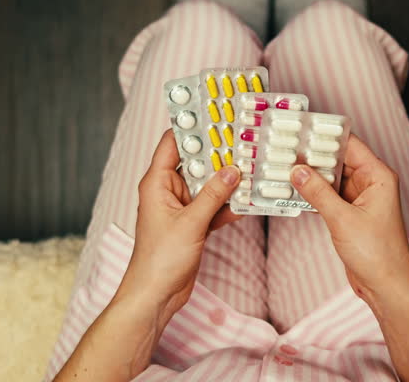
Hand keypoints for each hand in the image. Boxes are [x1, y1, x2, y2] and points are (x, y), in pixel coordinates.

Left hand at [118, 129, 241, 321]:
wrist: (156, 295)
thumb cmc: (159, 260)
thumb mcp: (190, 223)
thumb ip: (213, 195)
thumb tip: (232, 171)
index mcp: (157, 183)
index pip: (172, 144)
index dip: (191, 127)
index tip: (213, 114)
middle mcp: (169, 191)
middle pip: (196, 162)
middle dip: (218, 153)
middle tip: (242, 139)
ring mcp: (182, 207)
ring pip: (209, 185)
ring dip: (227, 180)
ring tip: (251, 166)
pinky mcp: (193, 224)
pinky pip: (214, 206)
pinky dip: (229, 204)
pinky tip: (248, 199)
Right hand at [290, 134, 408, 305]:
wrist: (386, 286)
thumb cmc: (378, 254)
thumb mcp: (342, 219)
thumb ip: (318, 192)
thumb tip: (298, 170)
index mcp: (378, 176)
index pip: (349, 144)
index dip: (325, 135)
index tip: (302, 128)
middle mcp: (371, 183)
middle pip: (337, 159)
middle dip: (312, 155)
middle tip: (285, 148)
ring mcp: (360, 199)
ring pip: (331, 178)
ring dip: (310, 176)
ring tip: (283, 166)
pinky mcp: (351, 214)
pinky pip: (328, 195)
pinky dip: (312, 193)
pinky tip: (292, 190)